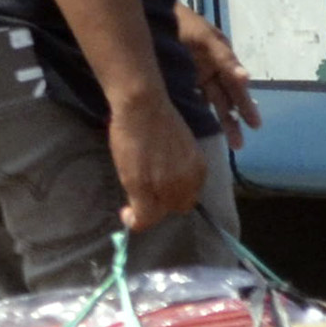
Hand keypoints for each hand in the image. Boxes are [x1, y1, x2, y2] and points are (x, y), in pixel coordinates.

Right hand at [107, 92, 206, 230]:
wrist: (143, 106)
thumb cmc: (158, 117)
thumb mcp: (181, 145)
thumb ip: (179, 166)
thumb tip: (167, 177)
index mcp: (198, 169)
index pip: (190, 195)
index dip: (175, 195)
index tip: (161, 191)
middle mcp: (187, 182)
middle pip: (177, 207)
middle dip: (163, 203)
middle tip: (146, 194)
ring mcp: (165, 187)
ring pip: (159, 214)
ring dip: (147, 211)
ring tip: (133, 205)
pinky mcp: (143, 189)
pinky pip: (143, 218)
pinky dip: (134, 220)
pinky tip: (126, 215)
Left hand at [172, 3, 258, 139]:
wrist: (153, 13)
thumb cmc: (183, 23)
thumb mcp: (205, 38)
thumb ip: (224, 57)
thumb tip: (246, 78)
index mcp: (222, 58)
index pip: (236, 86)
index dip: (245, 105)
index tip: (255, 125)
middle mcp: (213, 69)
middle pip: (226, 98)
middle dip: (234, 120)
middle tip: (239, 144)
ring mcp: (197, 75)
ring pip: (212, 102)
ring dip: (220, 121)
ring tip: (228, 143)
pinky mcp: (182, 79)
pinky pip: (193, 99)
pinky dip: (198, 113)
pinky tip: (201, 130)